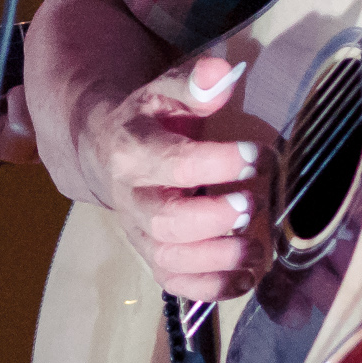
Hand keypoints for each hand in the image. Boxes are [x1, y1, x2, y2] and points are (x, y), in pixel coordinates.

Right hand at [64, 53, 271, 301]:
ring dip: (218, 257)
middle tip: (251, 205)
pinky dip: (212, 288)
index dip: (216, 163)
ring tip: (257, 244)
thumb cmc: (150, 119)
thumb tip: (223, 74)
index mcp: (131, 151)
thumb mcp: (165, 92)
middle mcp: (129, 197)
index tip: (256, 155)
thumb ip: (195, 84)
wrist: (105, 149)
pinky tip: (246, 275)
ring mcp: (138, 231)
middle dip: (214, 218)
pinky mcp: (152, 255)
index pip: (171, 163)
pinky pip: (175, 283)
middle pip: (165, 221)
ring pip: (169, 258)